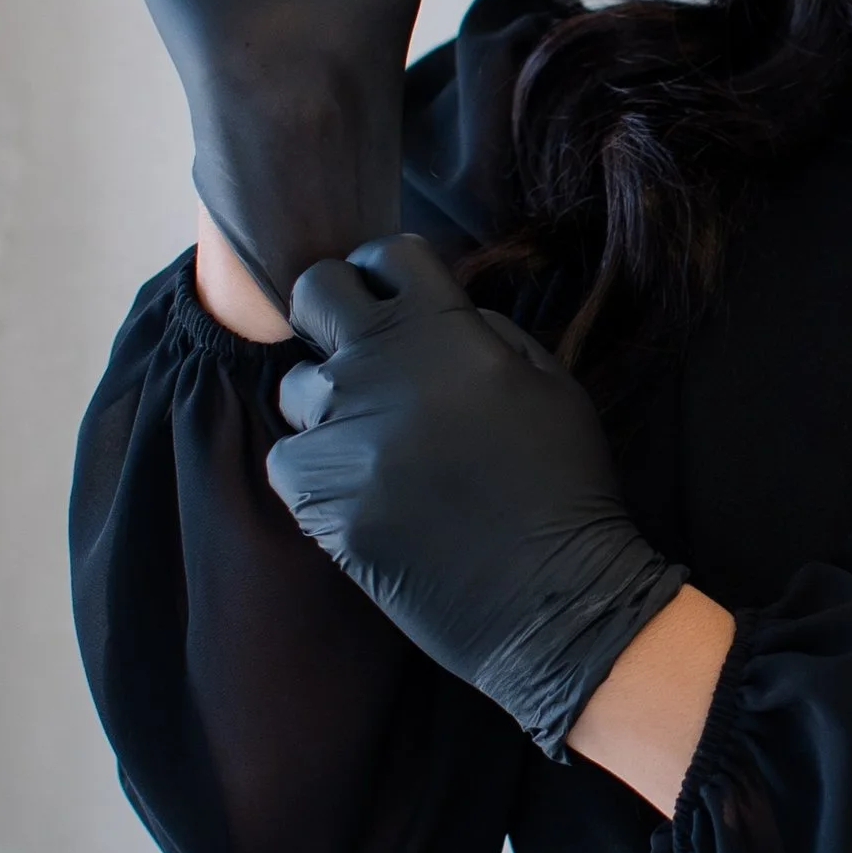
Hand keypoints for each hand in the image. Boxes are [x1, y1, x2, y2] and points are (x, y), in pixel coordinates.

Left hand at [268, 236, 686, 757]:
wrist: (554, 597)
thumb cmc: (564, 489)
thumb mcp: (550, 383)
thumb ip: (486, 332)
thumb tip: (433, 315)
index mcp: (447, 331)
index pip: (385, 255)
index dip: (386, 277)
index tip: (391, 305)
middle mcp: (385, 366)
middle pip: (315, 292)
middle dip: (331, 313)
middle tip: (358, 356)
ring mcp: (345, 430)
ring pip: (296, 386)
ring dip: (328, 409)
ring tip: (377, 450)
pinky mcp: (320, 495)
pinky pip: (287, 460)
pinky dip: (316, 475)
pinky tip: (364, 498)